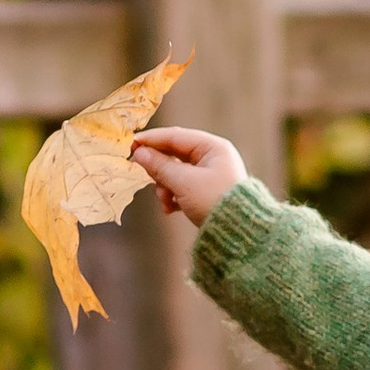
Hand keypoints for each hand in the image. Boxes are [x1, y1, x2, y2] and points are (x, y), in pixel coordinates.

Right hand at [126, 125, 248, 224]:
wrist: (238, 234)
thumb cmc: (214, 202)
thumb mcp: (184, 183)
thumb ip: (160, 166)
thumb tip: (140, 154)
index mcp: (213, 147)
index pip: (176, 136)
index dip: (152, 140)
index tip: (131, 145)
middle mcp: (213, 157)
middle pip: (175, 155)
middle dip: (160, 169)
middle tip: (145, 175)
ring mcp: (210, 175)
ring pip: (176, 173)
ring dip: (165, 186)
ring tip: (165, 200)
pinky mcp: (206, 192)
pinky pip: (183, 187)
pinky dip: (173, 196)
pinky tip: (170, 208)